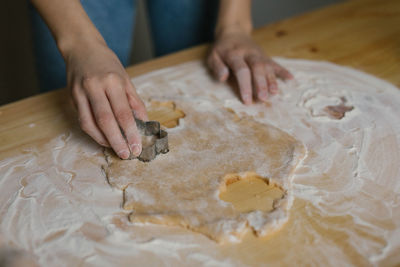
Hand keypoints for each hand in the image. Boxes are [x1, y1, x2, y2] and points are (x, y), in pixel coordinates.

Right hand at [66, 40, 146, 158]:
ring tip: (115, 149)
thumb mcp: (126, 78)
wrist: (81, 48)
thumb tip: (143, 122)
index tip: (137, 147)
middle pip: (106, 121)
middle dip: (117, 141)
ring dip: (103, 140)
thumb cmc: (107, 63)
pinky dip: (93, 133)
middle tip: (126, 155)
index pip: (123, 113)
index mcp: (113, 81)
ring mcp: (81, 93)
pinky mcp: (72, 97)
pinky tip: (103, 138)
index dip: (131, 133)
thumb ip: (134, 101)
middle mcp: (95, 87)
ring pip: (90, 124)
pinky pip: (83, 120)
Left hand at [207, 31, 292, 103]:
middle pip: (257, 68)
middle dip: (261, 84)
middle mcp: (249, 54)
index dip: (245, 86)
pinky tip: (291, 79)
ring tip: (275, 93)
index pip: (241, 70)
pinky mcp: (265, 56)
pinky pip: (275, 63)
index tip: (247, 100)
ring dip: (272, 80)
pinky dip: (283, 71)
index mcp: (234, 55)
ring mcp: (259, 54)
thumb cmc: (221, 49)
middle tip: (263, 98)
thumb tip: (223, 78)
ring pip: (267, 66)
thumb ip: (217, 67)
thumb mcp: (212, 56)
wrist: (233, 32)